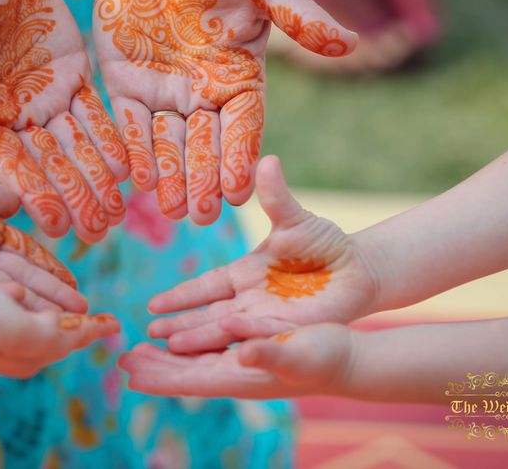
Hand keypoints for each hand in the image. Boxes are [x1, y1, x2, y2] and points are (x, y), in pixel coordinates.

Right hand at [0, 0, 128, 242]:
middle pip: (48, 163)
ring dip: (96, 178)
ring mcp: (44, 98)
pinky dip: (110, 138)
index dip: (33, 191)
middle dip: (73, 196)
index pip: (7, 161)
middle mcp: (12, 117)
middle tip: (99, 230)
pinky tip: (127, 165)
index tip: (55, 222)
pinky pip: (95, 113)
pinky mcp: (71, 76)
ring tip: (118, 211)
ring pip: (76, 146)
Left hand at [0, 145, 85, 311]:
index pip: (24, 249)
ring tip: (65, 320)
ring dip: (34, 304)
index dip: (49, 265)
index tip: (73, 280)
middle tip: (82, 310)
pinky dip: (5, 300)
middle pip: (21, 274)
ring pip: (5, 288)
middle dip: (51, 293)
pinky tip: (30, 311)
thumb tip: (20, 205)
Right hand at [0, 274, 120, 378]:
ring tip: (62, 302)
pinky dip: (17, 287)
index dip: (93, 330)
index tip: (115, 324)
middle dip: (73, 319)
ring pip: (33, 305)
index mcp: (29, 354)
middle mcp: (14, 341)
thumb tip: (68, 328)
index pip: (70, 339)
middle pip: (54, 324)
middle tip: (99, 318)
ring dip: (47, 300)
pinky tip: (9, 285)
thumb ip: (55, 334)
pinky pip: (8, 291)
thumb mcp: (25, 333)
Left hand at [94, 0, 357, 223]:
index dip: (239, 158)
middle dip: (204, 181)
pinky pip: (129, 123)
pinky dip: (134, 148)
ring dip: (171, 178)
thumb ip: (299, 16)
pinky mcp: (124, 83)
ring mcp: (162, 92)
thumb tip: (350, 44)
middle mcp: (202, 92)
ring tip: (173, 212)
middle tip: (203, 217)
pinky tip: (137, 178)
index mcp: (239, 76)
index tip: (239, 192)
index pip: (243, 126)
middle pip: (205, 145)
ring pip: (168, 144)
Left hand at [119, 324, 351, 397]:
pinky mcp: (249, 347)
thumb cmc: (326, 358)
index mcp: (241, 376)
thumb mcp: (298, 351)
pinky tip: (179, 336)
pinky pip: (210, 346)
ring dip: (165, 356)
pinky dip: (188, 341)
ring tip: (139, 349)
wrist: (348, 358)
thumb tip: (241, 352)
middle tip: (121, 360)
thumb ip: (270, 351)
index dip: (159, 377)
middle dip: (153, 367)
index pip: (190, 380)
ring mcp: (242, 361)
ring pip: (193, 359)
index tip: (130, 374)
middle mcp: (236, 371)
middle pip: (184, 372)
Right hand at [146, 156, 379, 351]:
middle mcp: (250, 300)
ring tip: (171, 349)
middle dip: (179, 324)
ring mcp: (268, 318)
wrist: (359, 268)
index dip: (180, 296)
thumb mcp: (294, 219)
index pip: (205, 287)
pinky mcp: (290, 332)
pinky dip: (243, 341)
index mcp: (244, 274)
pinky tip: (221, 347)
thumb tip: (265, 159)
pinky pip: (263, 338)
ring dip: (201, 339)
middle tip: (149, 333)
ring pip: (229, 332)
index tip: (153, 304)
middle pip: (208, 315)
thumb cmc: (324, 243)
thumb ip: (275, 196)